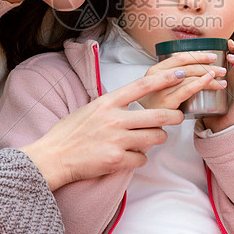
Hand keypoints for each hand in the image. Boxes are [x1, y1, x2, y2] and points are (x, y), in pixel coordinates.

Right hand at [20, 69, 186, 190]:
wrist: (53, 157)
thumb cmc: (69, 132)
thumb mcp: (90, 109)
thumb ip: (112, 104)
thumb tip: (131, 100)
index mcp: (108, 102)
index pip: (143, 86)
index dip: (165, 79)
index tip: (180, 73)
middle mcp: (114, 119)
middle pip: (159, 115)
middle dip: (174, 116)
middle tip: (178, 117)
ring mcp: (116, 140)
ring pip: (156, 137)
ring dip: (157, 138)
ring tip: (149, 138)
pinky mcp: (116, 160)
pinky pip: (142, 158)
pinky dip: (139, 158)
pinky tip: (129, 156)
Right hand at [139, 52, 225, 109]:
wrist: (141, 124)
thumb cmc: (151, 107)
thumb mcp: (157, 88)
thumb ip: (171, 79)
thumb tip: (193, 72)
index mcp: (155, 70)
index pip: (180, 57)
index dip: (198, 55)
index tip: (212, 57)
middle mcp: (156, 77)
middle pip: (187, 66)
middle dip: (207, 66)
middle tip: (221, 70)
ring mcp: (161, 89)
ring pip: (189, 77)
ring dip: (209, 77)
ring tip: (221, 81)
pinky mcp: (166, 102)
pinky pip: (187, 89)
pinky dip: (200, 83)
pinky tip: (210, 82)